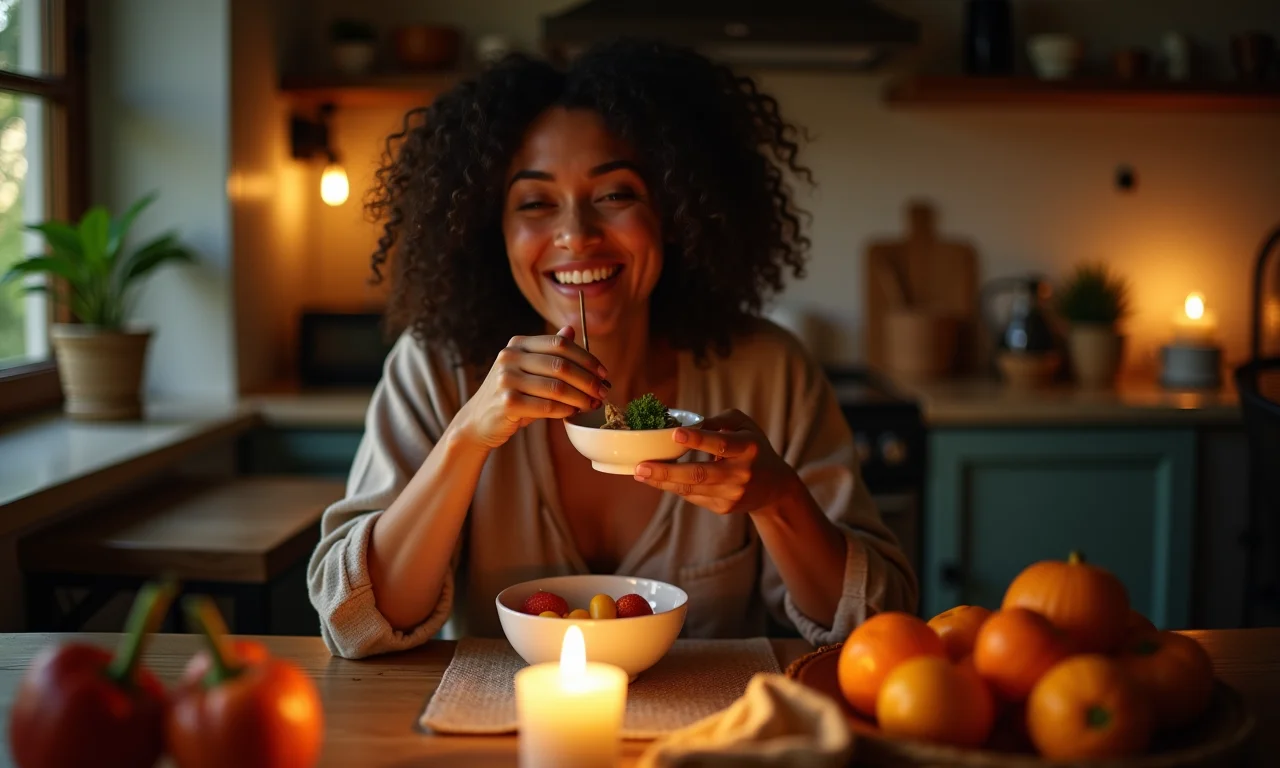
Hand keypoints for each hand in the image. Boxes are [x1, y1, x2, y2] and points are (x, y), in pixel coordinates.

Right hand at [455, 327, 609, 449]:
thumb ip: (549, 350)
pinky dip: (565, 410)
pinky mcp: (507, 402)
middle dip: (588, 380)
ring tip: (592, 405)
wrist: (479, 420)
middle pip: (561, 365)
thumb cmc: (511, 394)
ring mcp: (506, 379)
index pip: (560, 344)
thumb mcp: (529, 368)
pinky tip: (573, 413)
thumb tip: (572, 328)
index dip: (586, 358)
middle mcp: (510, 357)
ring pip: (557, 387)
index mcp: (518, 343)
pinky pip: (546, 406)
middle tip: (603, 392)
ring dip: (580, 398)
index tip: (603, 373)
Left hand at [633, 409, 799, 514]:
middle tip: (642, 466)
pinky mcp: (724, 508)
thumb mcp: (744, 426)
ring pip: (692, 489)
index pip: (721, 444)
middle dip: (668, 470)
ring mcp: (732, 494)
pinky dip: (674, 488)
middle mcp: (741, 473)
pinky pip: (693, 497)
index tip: (675, 434)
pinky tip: (657, 480)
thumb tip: (688, 424)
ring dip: (663, 481)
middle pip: (701, 474)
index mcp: (748, 448)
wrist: (775, 487)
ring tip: (640, 473)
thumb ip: (718, 420)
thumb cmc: (753, 447)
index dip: (698, 439)